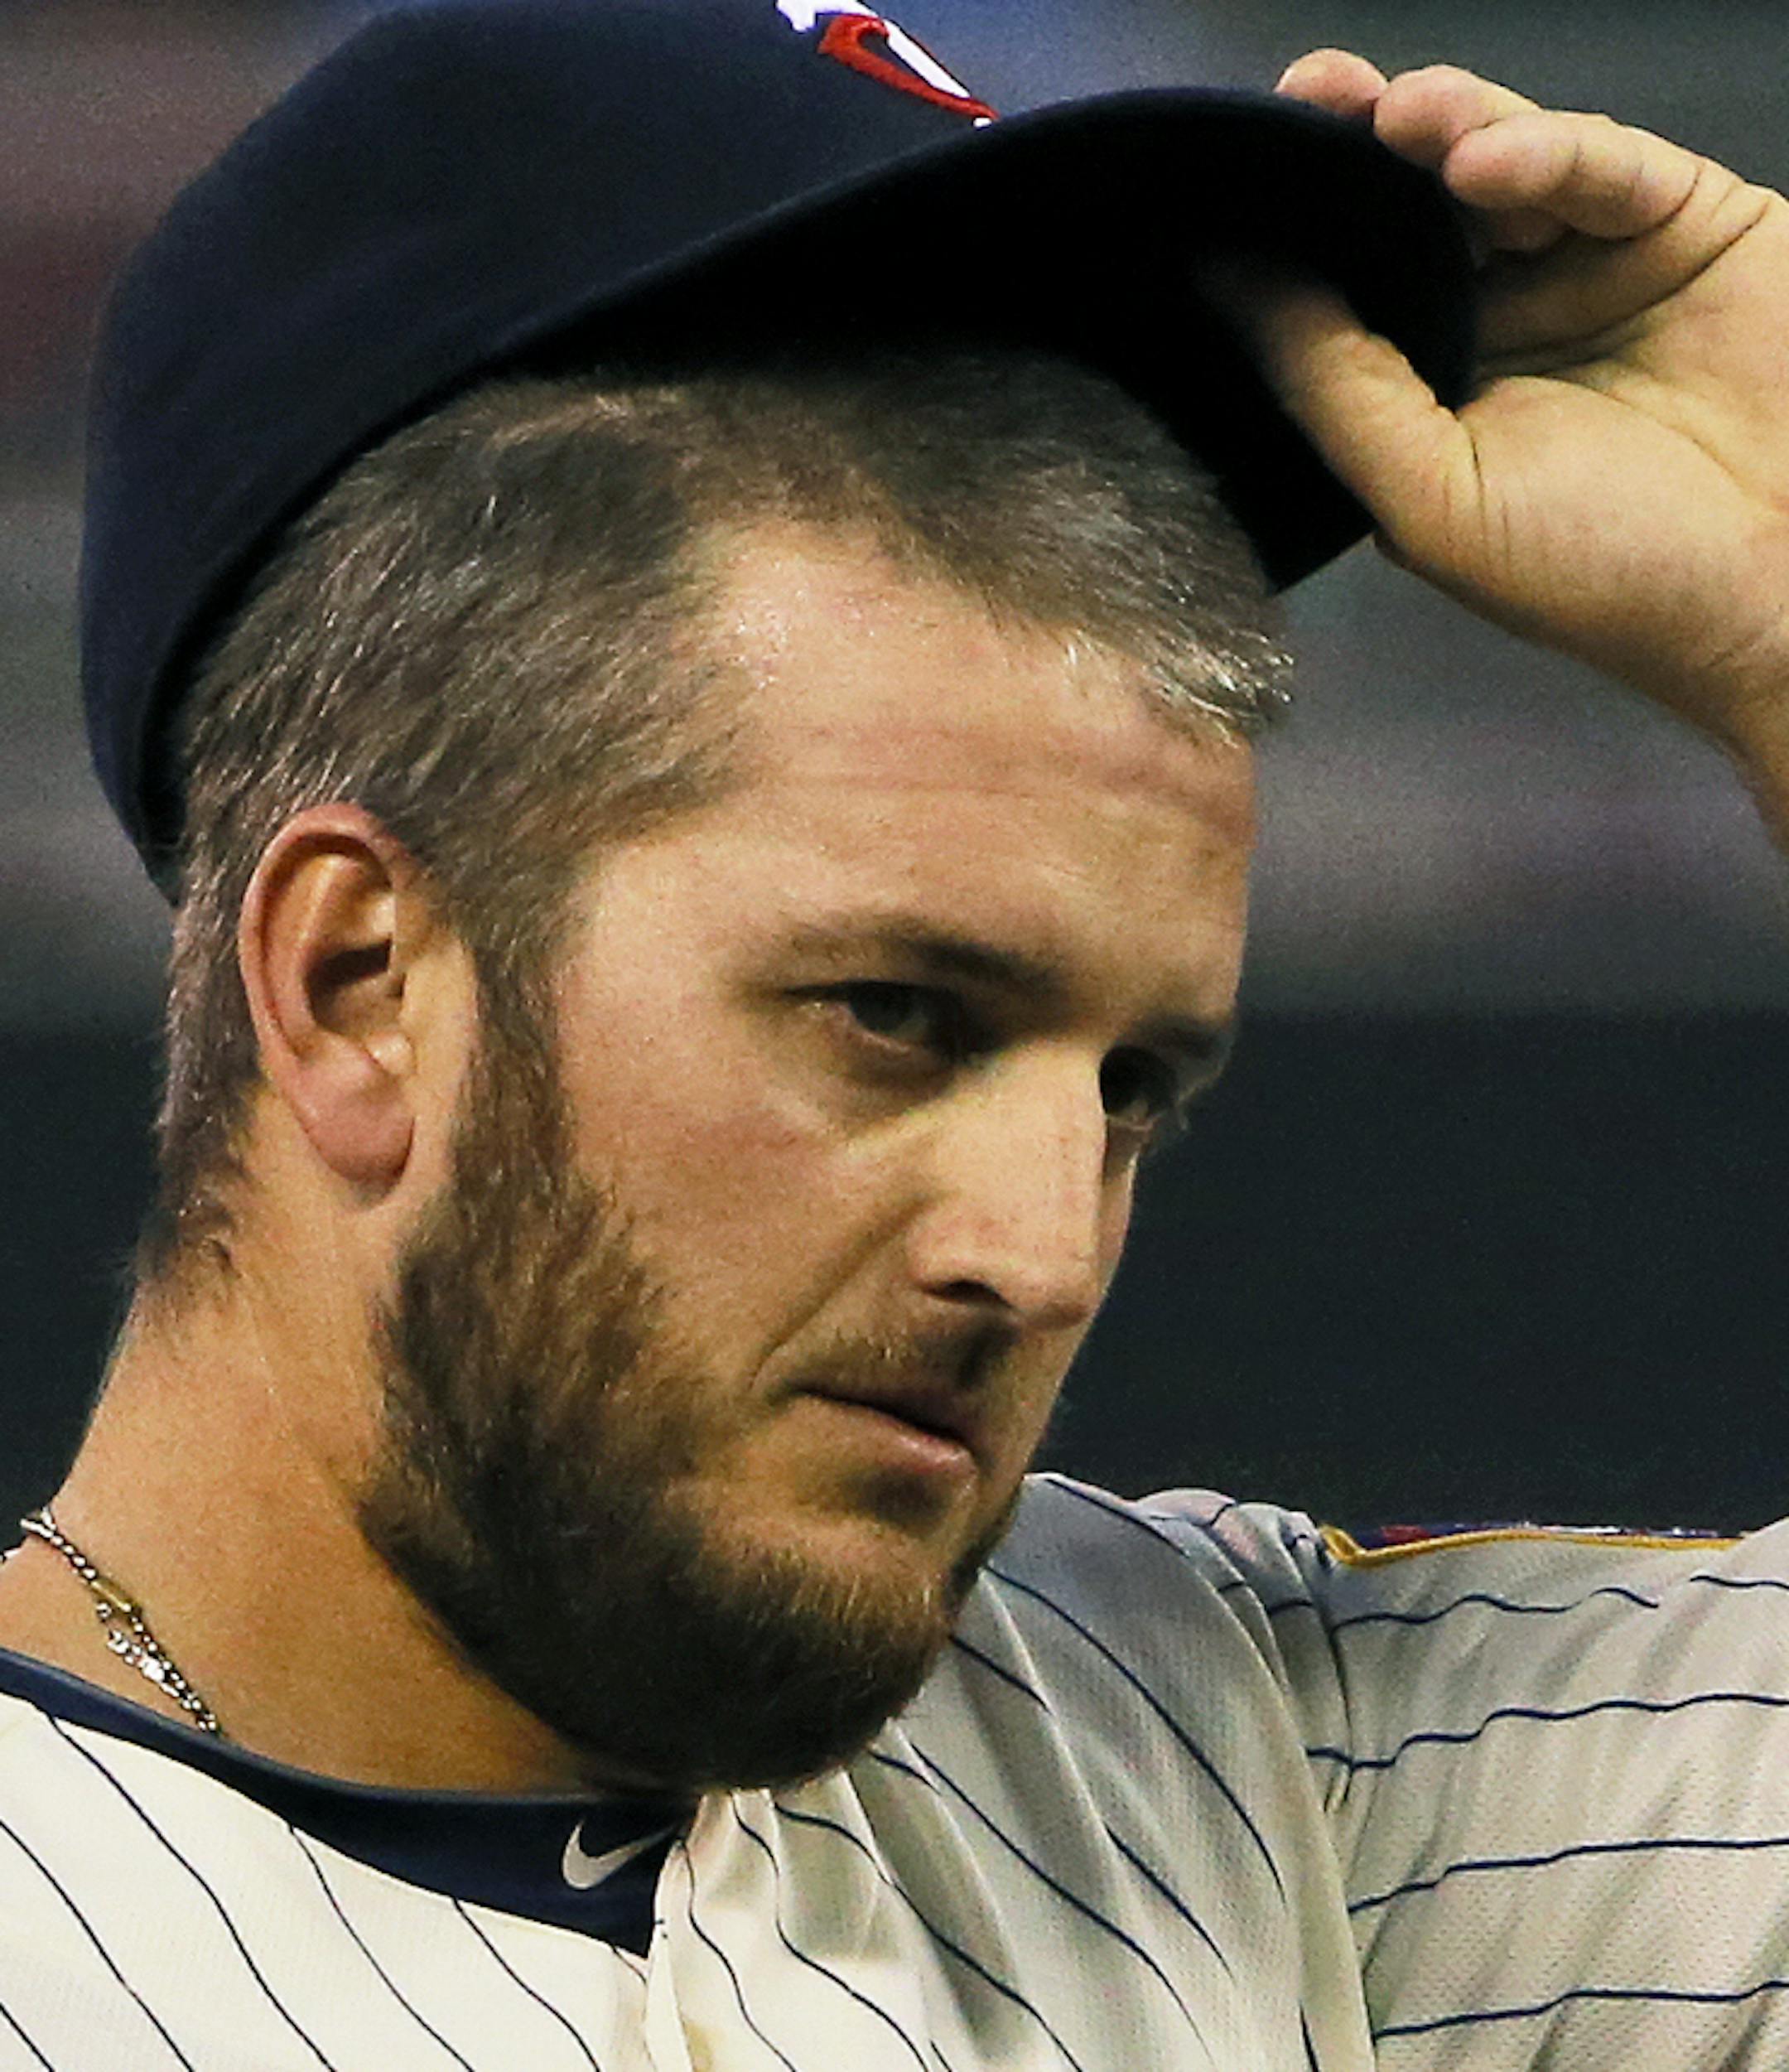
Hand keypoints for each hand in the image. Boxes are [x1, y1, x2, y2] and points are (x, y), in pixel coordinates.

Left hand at [1245, 52, 1788, 832]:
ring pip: (1501, 166)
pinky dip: (1546, 150)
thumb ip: (1331, 388)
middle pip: (1412, 205)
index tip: (1244, 157)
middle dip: (1359, 146)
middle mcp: (1500, 320)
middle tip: (1313, 96)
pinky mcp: (1679, 223)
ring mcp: (1589, 266)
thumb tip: (1226, 281)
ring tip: (1401, 122)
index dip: (1299, 218)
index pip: (1348, 282)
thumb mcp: (1431, 498)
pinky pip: (1603, 166)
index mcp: (1429, 389)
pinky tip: (1486, 161)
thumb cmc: (1602, 575)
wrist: (1777, 592)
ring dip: (1444, 132)